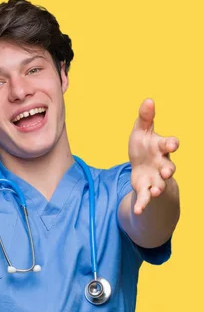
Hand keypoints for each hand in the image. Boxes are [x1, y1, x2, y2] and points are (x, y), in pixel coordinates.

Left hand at [128, 99, 178, 214]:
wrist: (142, 167)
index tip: (173, 144)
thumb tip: (148, 100)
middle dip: (169, 169)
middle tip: (167, 171)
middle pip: (169, 167)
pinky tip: (138, 211)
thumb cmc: (144, 146)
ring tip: (156, 192)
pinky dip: (143, 205)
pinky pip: (146, 198)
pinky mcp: (146, 189)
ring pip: (160, 184)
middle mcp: (162, 164)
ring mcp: (155, 178)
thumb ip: (146, 117)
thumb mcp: (142, 131)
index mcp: (161, 148)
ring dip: (158, 188)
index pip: (169, 145)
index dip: (172, 144)